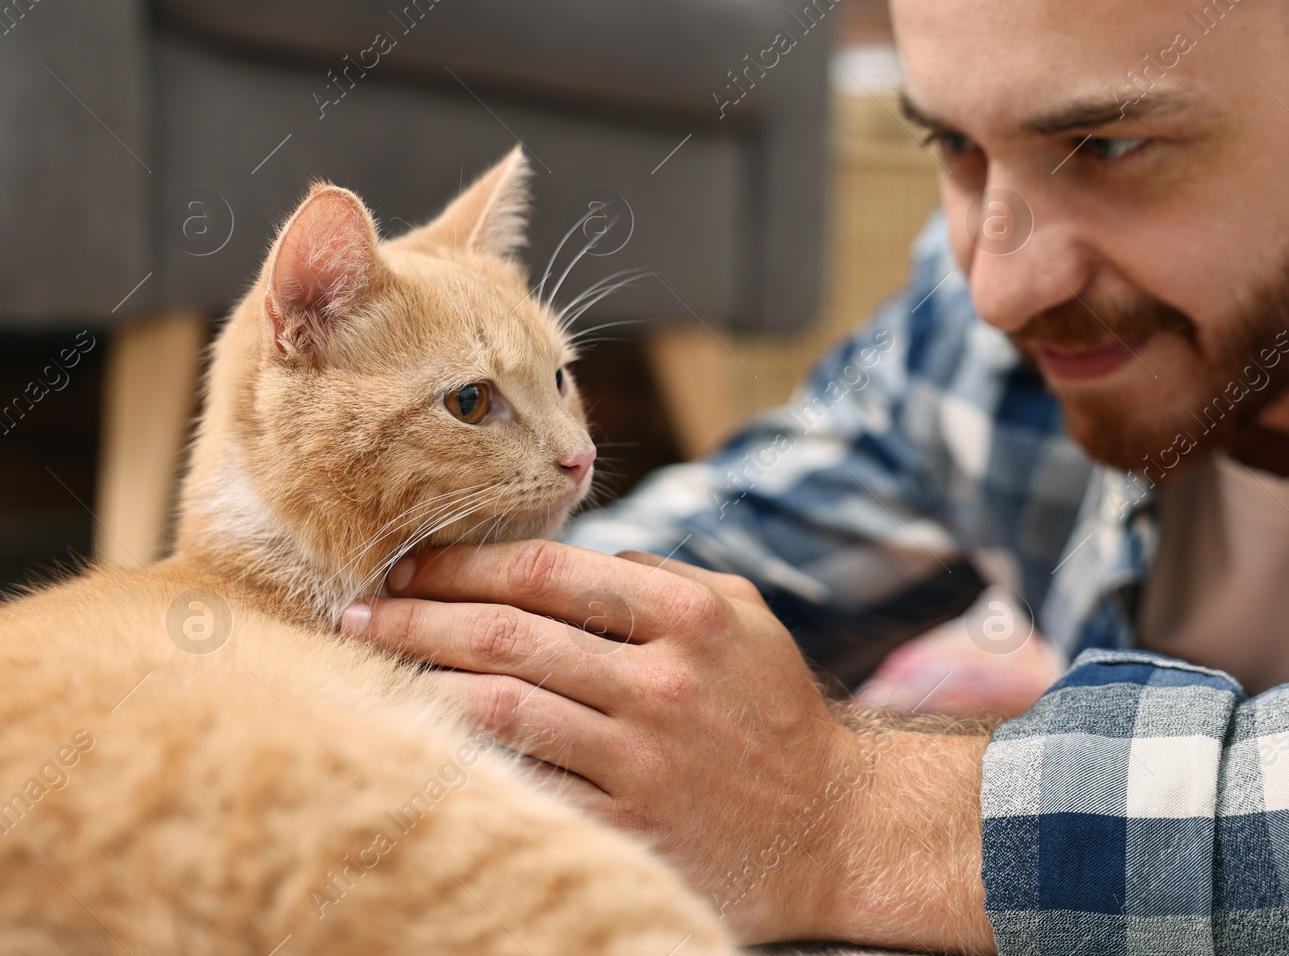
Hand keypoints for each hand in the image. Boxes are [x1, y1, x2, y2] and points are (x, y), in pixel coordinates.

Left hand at [342, 540, 995, 950]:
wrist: (835, 827)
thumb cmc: (776, 709)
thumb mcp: (744, 615)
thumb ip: (662, 575)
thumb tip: (576, 558)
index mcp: (687, 615)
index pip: (545, 572)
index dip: (462, 563)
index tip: (409, 563)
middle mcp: (661, 681)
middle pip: (506, 635)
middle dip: (416, 617)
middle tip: (356, 612)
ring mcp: (643, 759)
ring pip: (500, 709)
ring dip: (419, 683)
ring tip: (366, 668)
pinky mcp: (631, 827)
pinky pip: (526, 785)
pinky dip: (463, 761)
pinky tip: (417, 743)